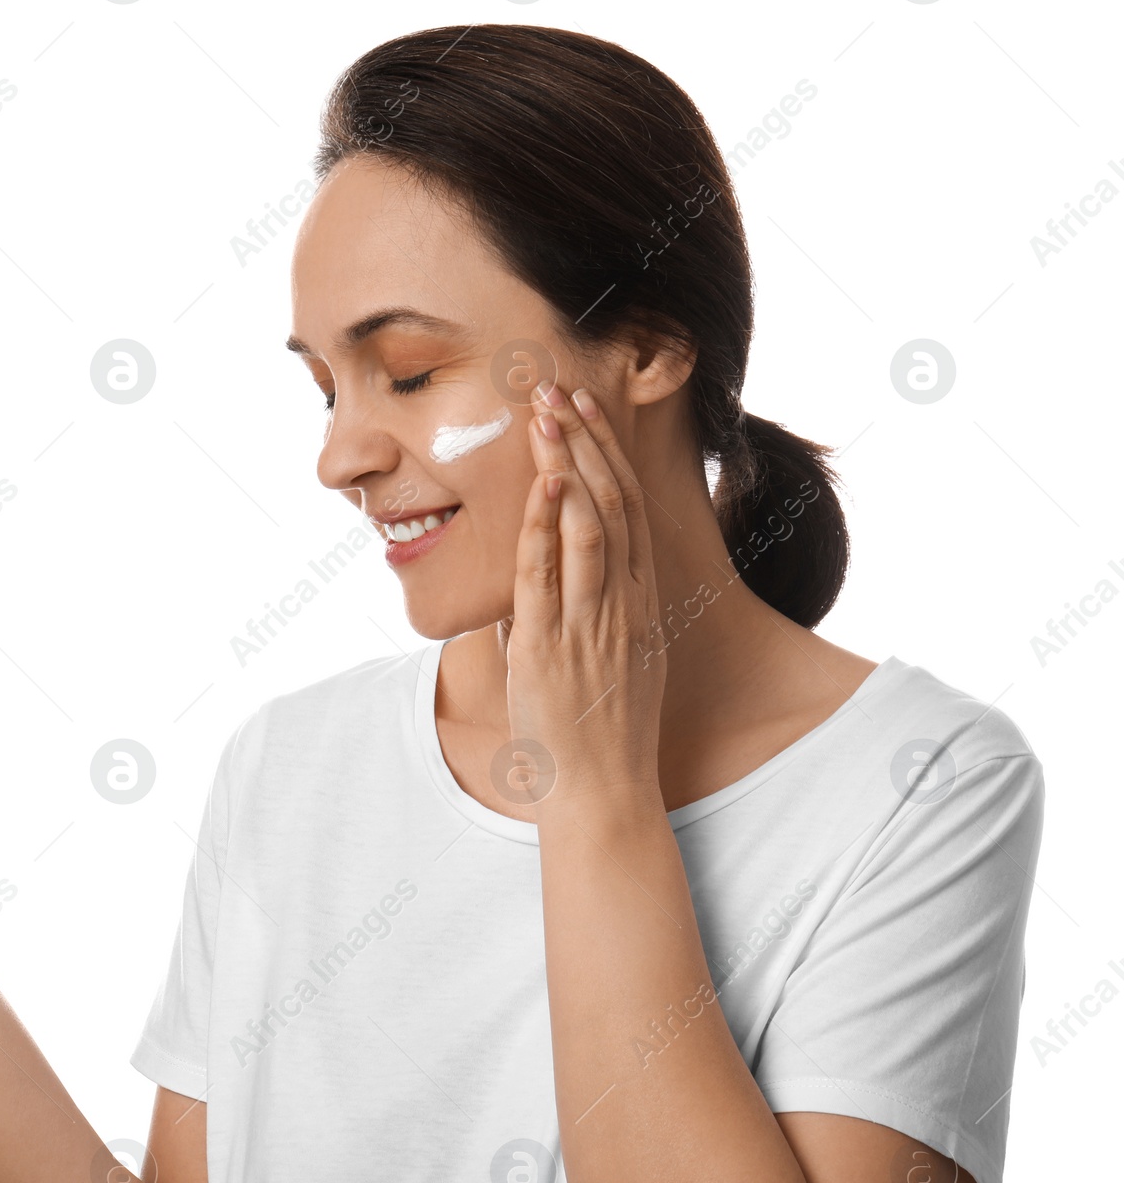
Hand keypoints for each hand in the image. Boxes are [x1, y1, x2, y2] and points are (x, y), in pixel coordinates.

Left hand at [504, 382, 665, 810]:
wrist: (602, 794)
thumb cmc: (602, 731)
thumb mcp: (614, 660)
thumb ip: (591, 611)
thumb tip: (556, 572)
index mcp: (639, 604)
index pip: (628, 511)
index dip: (607, 455)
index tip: (586, 410)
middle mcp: (623, 606)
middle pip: (611, 505)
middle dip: (585, 441)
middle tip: (559, 388)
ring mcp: (590, 624)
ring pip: (587, 528)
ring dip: (566, 465)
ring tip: (546, 415)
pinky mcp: (552, 648)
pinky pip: (549, 577)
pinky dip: (546, 527)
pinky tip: (543, 486)